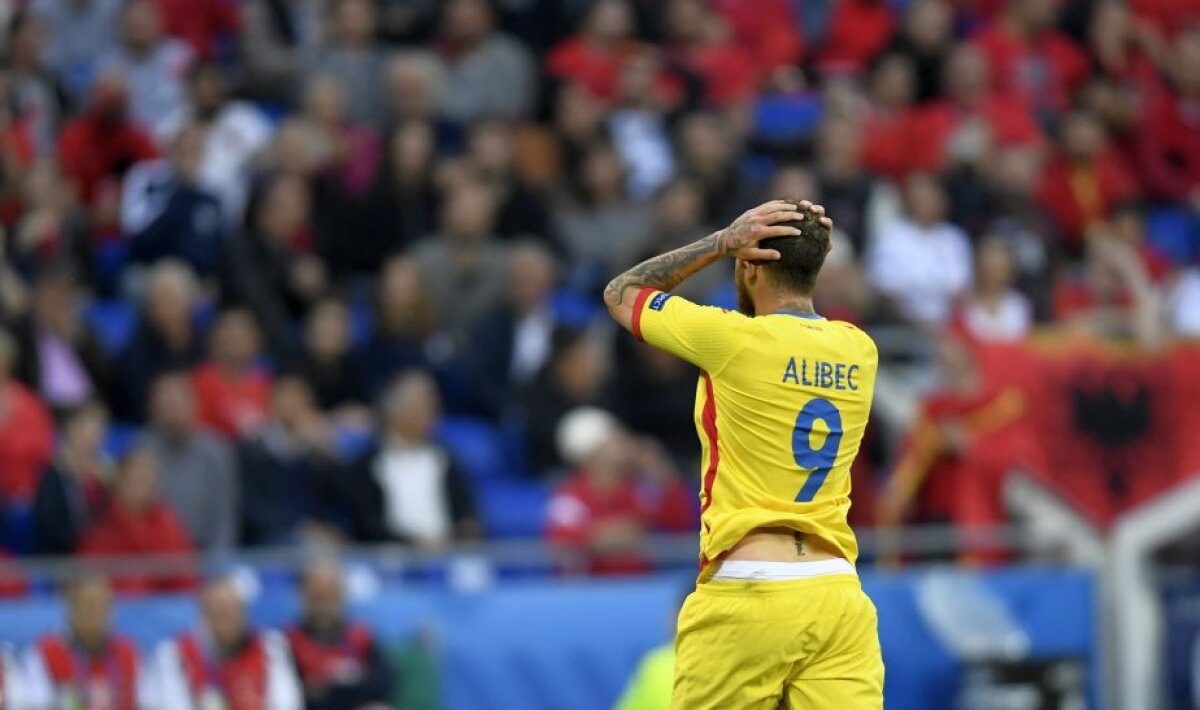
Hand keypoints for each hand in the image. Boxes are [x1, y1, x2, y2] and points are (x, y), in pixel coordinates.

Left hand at [715, 200, 831, 260]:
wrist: (724, 240)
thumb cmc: (738, 250)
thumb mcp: (750, 256)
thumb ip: (764, 255)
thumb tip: (779, 256)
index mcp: (757, 233)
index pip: (777, 230)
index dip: (789, 231)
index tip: (800, 232)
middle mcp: (756, 221)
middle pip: (777, 215)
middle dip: (791, 216)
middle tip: (803, 217)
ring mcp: (754, 214)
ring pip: (773, 208)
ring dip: (786, 207)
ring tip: (798, 208)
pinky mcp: (752, 211)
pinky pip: (766, 205)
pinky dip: (777, 203)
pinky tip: (785, 203)